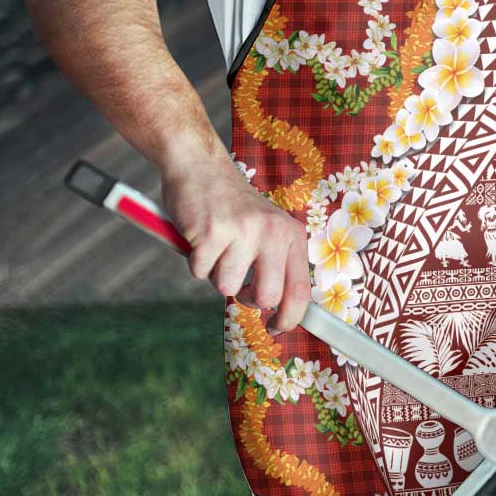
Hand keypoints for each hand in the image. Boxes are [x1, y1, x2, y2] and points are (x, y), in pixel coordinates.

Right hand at [161, 155, 309, 333]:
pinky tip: (200, 238)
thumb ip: (276, 263)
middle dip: (248, 299)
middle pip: (267, 296)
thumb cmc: (232, 207)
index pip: (300, 290)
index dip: (290, 318)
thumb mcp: (267, 229)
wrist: (200, 167)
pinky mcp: (211, 232)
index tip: (276, 328)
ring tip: (217, 247)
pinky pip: (200, 272)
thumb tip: (281, 310)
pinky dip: (195, 261)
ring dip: (215, 274)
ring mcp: (243, 231)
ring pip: (227, 287)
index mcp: (291, 234)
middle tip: (237, 284)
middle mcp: (273, 232)